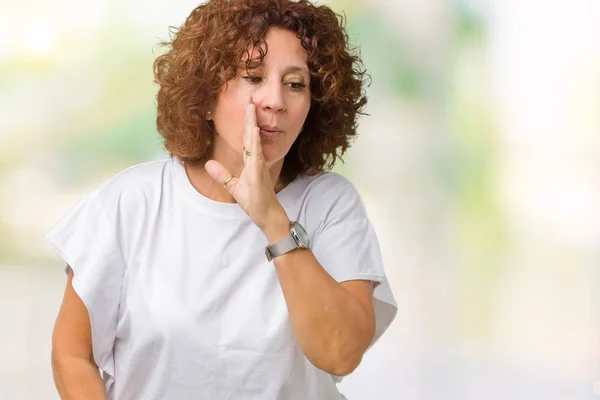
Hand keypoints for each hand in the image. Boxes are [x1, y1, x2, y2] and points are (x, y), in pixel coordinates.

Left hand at [204, 100, 287, 231]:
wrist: (266, 215)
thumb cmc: (255, 201)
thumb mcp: (234, 186)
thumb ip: (222, 175)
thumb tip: (208, 164)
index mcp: (251, 161)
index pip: (247, 139)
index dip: (246, 124)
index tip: (246, 109)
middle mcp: (256, 160)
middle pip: (251, 135)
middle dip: (250, 118)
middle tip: (249, 100)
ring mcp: (258, 166)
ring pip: (254, 141)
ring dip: (252, 124)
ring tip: (250, 109)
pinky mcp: (258, 174)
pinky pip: (256, 155)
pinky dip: (255, 143)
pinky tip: (254, 131)